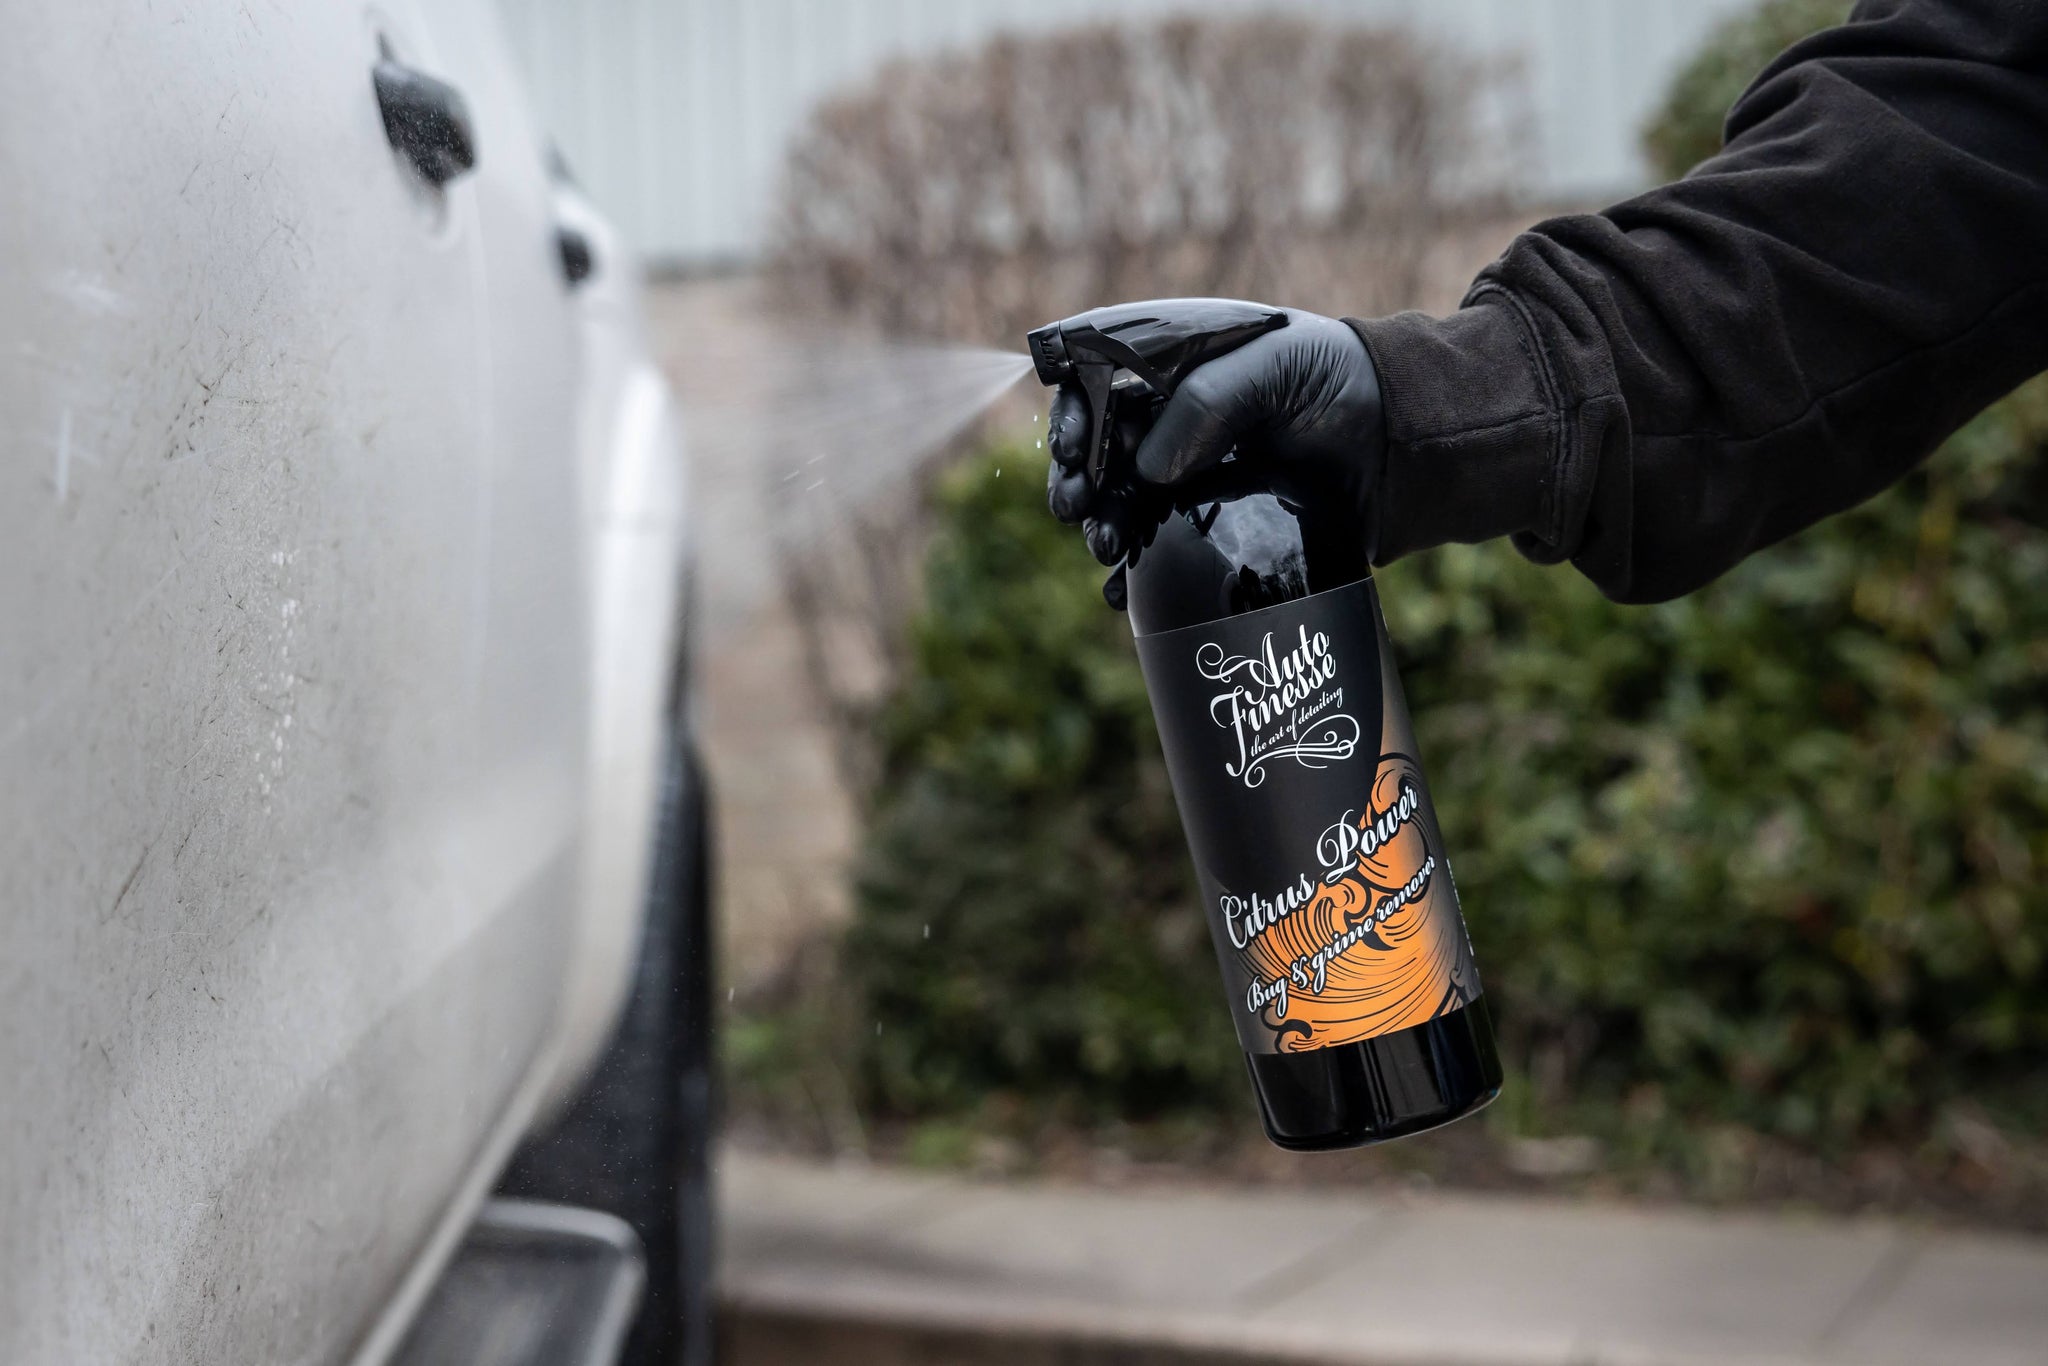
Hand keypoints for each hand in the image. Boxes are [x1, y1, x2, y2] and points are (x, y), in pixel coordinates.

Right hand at [1045, 306, 1385, 567]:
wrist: (1405, 443)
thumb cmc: (1344, 382)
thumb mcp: (1277, 368)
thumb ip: (1210, 402)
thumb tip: (1147, 469)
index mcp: (1178, 367)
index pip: (1101, 383)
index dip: (1075, 415)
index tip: (1072, 451)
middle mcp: (1176, 421)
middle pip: (1102, 452)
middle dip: (1079, 481)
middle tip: (1076, 509)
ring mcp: (1193, 477)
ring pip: (1123, 505)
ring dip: (1102, 527)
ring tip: (1107, 547)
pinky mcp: (1217, 527)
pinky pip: (1160, 554)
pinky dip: (1134, 576)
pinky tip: (1120, 592)